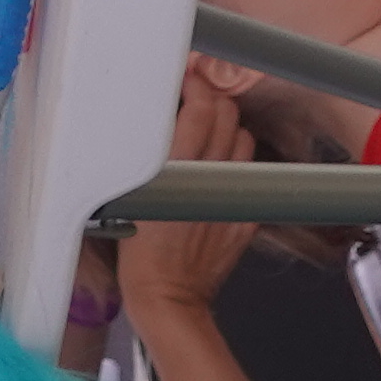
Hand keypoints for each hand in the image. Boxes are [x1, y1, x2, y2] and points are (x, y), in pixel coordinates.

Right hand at [115, 73, 265, 318]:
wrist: (166, 298)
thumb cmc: (139, 255)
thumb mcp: (129, 196)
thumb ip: (147, 156)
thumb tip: (161, 123)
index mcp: (176, 171)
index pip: (201, 108)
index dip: (196, 86)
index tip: (187, 83)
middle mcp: (209, 180)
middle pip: (228, 117)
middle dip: (213, 102)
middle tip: (196, 104)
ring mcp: (232, 198)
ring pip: (245, 140)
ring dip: (230, 130)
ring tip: (211, 137)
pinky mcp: (244, 218)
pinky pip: (251, 175)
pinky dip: (239, 165)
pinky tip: (222, 171)